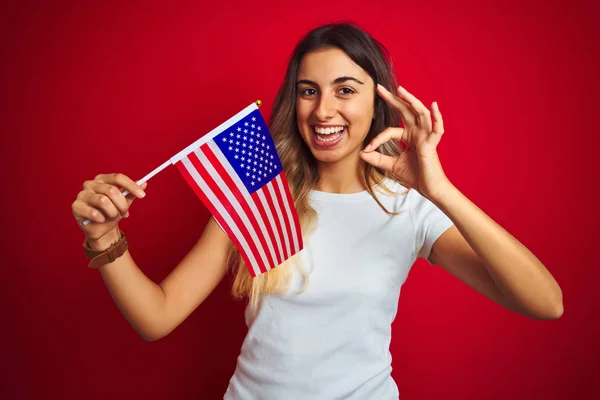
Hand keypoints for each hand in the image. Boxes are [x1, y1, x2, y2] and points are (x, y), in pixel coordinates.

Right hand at [71, 173, 146, 248]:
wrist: (101, 229)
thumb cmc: (111, 212)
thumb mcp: (123, 203)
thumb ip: (132, 193)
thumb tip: (144, 183)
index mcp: (103, 179)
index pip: (118, 177)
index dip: (131, 186)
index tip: (142, 196)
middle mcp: (91, 184)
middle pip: (112, 190)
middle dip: (122, 204)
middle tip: (125, 213)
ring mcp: (82, 194)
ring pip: (103, 201)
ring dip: (112, 212)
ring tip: (112, 217)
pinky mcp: (76, 206)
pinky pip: (94, 212)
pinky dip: (102, 219)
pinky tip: (101, 220)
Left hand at [360, 84, 450, 200]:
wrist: (429, 189)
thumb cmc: (415, 176)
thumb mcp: (391, 165)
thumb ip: (378, 159)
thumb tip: (362, 153)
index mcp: (409, 136)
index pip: (390, 130)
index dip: (377, 138)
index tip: (366, 148)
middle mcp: (418, 133)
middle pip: (405, 111)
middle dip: (393, 99)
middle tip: (379, 87)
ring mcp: (426, 136)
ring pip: (420, 114)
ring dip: (411, 101)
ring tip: (401, 90)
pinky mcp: (432, 144)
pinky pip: (436, 129)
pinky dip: (437, 117)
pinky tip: (433, 105)